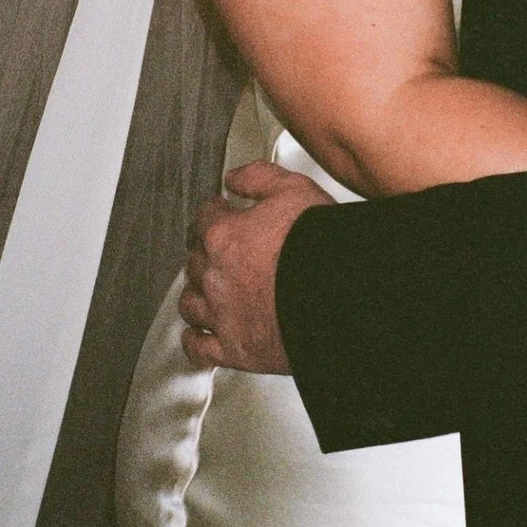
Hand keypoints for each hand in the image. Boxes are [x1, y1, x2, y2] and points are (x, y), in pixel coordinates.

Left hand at [179, 162, 333, 371]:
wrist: (337, 296)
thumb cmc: (318, 247)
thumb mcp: (294, 189)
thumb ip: (258, 177)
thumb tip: (235, 178)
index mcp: (224, 236)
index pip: (204, 218)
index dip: (213, 212)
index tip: (218, 212)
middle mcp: (215, 276)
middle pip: (194, 260)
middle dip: (203, 253)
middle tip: (215, 249)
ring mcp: (222, 315)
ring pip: (190, 304)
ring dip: (196, 294)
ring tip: (204, 290)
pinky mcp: (233, 349)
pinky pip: (199, 347)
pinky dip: (195, 340)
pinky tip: (199, 336)